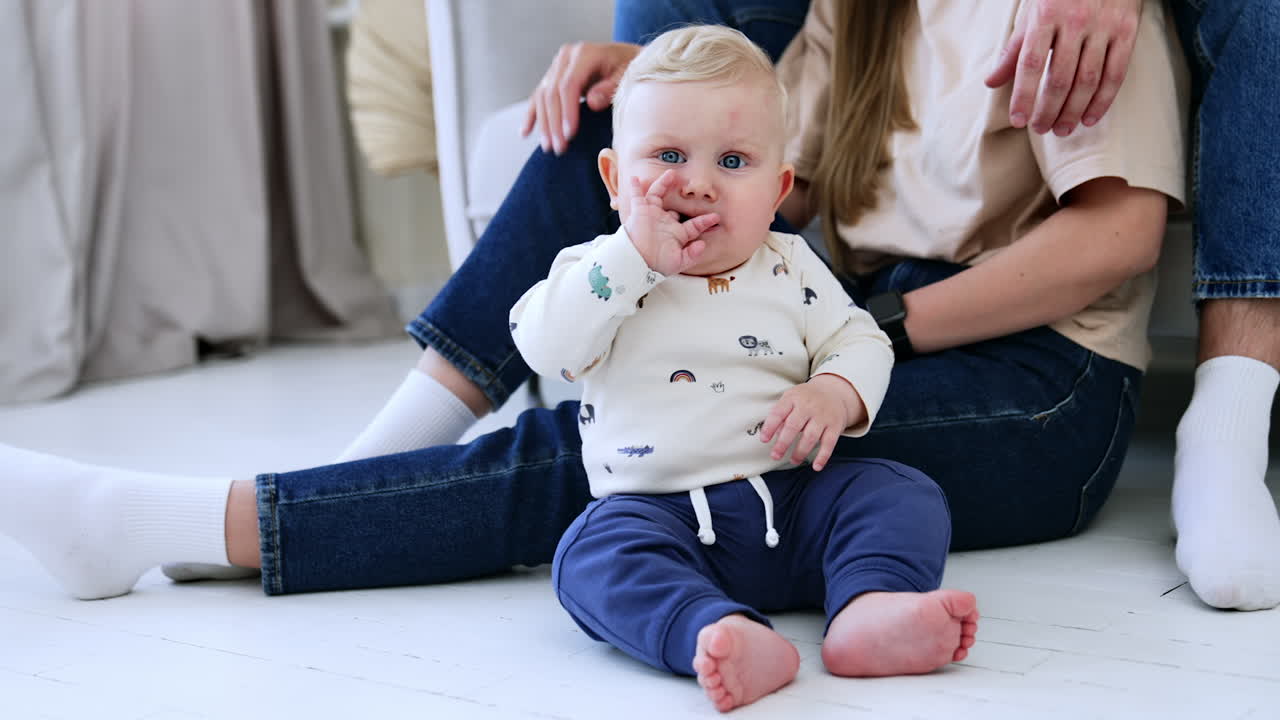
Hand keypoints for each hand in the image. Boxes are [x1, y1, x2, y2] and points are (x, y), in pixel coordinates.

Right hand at [521, 41, 641, 154]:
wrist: (628, 59)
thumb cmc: (630, 69)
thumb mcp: (626, 77)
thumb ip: (610, 88)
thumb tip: (591, 102)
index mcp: (584, 54)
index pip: (568, 85)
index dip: (567, 111)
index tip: (570, 134)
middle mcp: (566, 57)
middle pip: (552, 93)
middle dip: (554, 123)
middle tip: (559, 148)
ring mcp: (557, 66)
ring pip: (542, 97)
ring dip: (544, 124)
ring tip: (549, 147)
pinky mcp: (553, 76)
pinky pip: (538, 96)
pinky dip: (532, 115)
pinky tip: (525, 132)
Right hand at [624, 170, 719, 275]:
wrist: (636, 261)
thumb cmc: (656, 264)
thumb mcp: (677, 262)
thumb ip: (691, 255)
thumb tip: (703, 245)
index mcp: (677, 234)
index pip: (694, 225)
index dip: (705, 221)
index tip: (716, 217)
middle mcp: (665, 222)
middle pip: (676, 207)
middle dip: (683, 198)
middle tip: (689, 186)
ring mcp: (652, 215)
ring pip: (659, 195)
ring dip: (664, 184)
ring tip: (671, 173)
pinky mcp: (640, 211)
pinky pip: (637, 196)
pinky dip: (635, 187)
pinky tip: (635, 178)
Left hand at [759, 375, 864, 471]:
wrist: (833, 392)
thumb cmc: (806, 399)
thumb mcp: (791, 399)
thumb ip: (781, 415)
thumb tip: (773, 434)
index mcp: (793, 398)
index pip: (778, 413)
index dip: (770, 427)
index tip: (764, 440)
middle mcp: (808, 406)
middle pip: (793, 426)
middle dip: (783, 443)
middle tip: (775, 456)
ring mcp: (823, 416)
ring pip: (810, 436)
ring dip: (800, 452)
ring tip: (793, 461)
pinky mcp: (835, 426)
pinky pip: (829, 443)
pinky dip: (823, 456)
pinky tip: (816, 466)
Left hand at [984, 0, 1141, 135]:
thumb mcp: (1032, 14)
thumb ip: (1014, 50)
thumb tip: (991, 83)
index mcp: (1046, 16)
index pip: (1031, 64)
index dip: (1023, 96)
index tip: (1017, 121)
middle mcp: (1076, 22)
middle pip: (1060, 78)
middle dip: (1048, 110)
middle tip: (1040, 129)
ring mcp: (1103, 27)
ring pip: (1088, 81)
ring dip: (1073, 111)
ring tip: (1061, 129)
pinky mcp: (1126, 31)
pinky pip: (1115, 73)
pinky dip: (1102, 100)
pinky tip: (1090, 118)